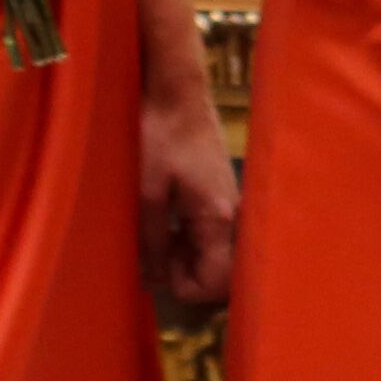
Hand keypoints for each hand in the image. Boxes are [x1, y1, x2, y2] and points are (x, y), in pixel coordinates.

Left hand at [139, 92, 239, 305]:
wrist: (177, 93)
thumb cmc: (160, 137)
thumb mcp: (146, 193)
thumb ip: (152, 241)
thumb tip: (154, 281)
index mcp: (219, 219)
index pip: (217, 283)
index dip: (183, 287)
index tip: (156, 268)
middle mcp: (234, 217)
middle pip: (220, 275)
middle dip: (184, 273)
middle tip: (155, 249)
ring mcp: (231, 207)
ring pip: (215, 257)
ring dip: (184, 256)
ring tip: (158, 231)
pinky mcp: (221, 197)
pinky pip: (212, 237)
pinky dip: (188, 240)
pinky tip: (169, 218)